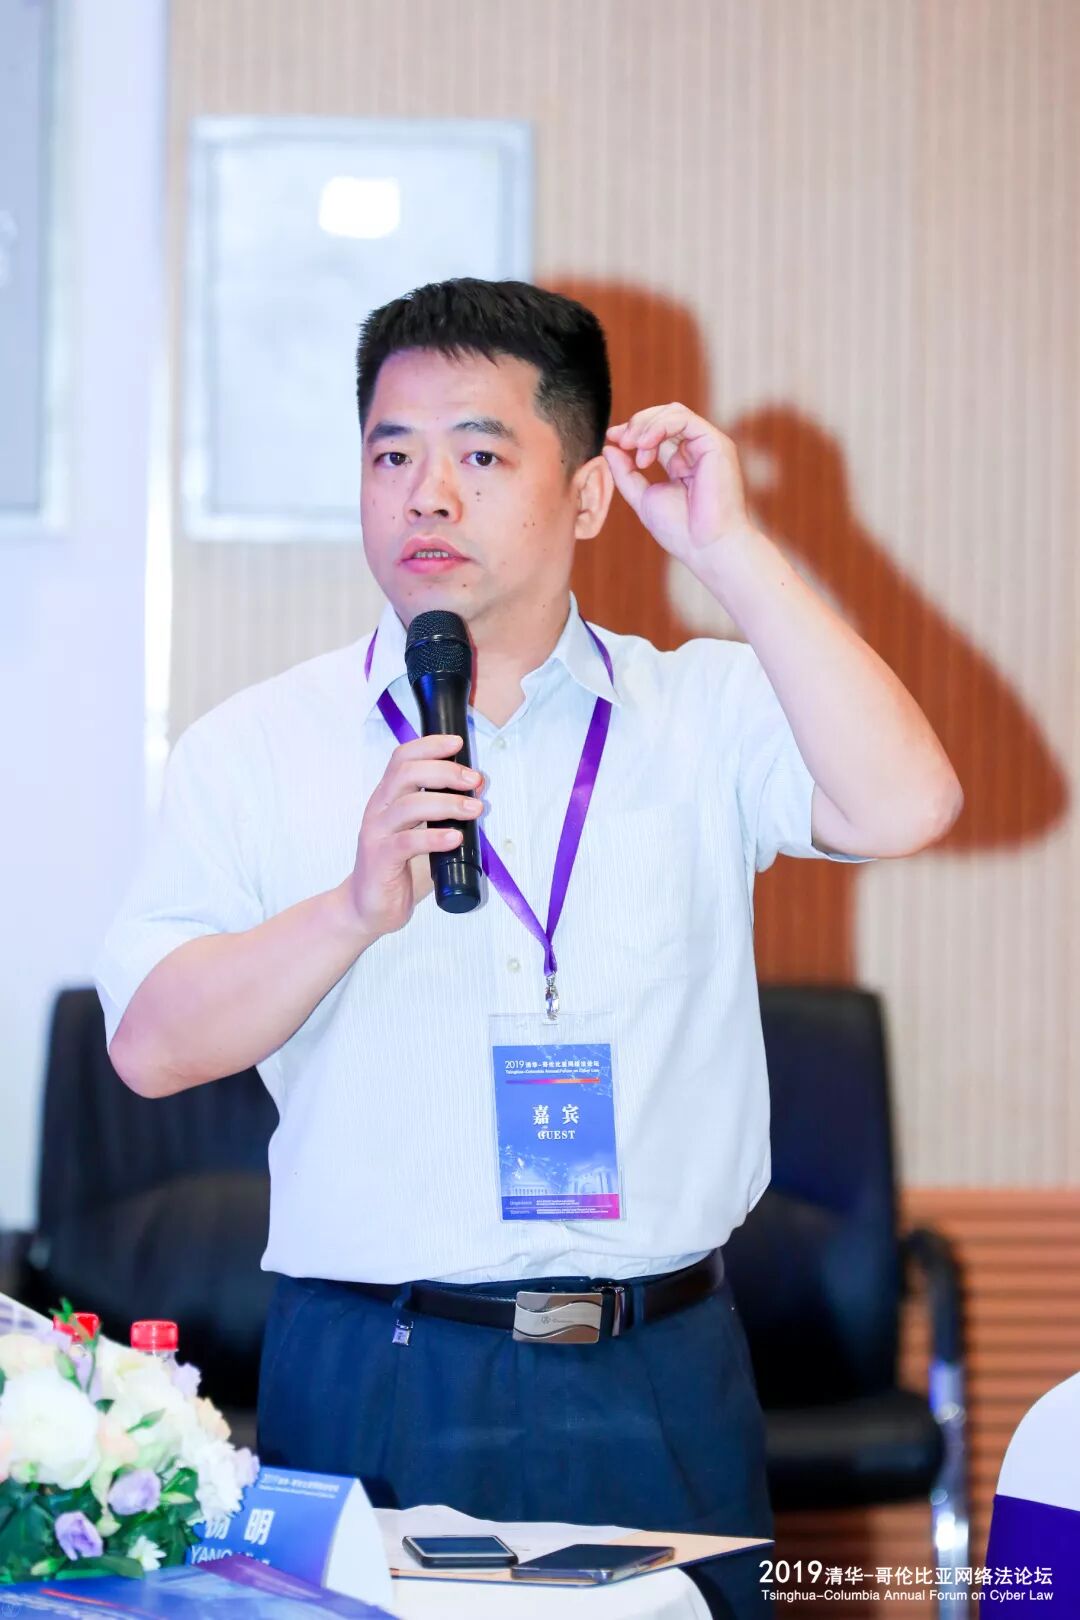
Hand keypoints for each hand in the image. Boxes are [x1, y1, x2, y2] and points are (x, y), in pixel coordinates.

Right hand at [345, 735, 484, 937]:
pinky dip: (434, 838)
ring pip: (409, 805)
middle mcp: (379, 809)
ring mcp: (377, 834)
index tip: (457, 743)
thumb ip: (444, 813)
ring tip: (474, 811)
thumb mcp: (422, 832)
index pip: (402, 757)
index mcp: (388, 797)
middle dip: (446, 772)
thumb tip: (478, 791)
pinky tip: (455, 839)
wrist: (368, 908)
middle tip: (475, 781)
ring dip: (447, 804)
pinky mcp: (379, 860)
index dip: (430, 745)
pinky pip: (407, 843)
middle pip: (407, 773)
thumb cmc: (399, 868)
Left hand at [602, 403, 754, 576]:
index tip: (612, 438)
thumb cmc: (681, 531)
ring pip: (673, 412)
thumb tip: (609, 447)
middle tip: (621, 441)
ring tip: (633, 446)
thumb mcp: (644, 498)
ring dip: (646, 425)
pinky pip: (683, 418)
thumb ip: (626, 473)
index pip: (656, 433)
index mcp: (681, 463)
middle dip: (637, 424)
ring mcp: (708, 445)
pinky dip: (659, 426)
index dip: (633, 430)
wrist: (708, 548)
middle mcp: (696, 451)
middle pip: (664, 416)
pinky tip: (645, 446)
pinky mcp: (715, 443)